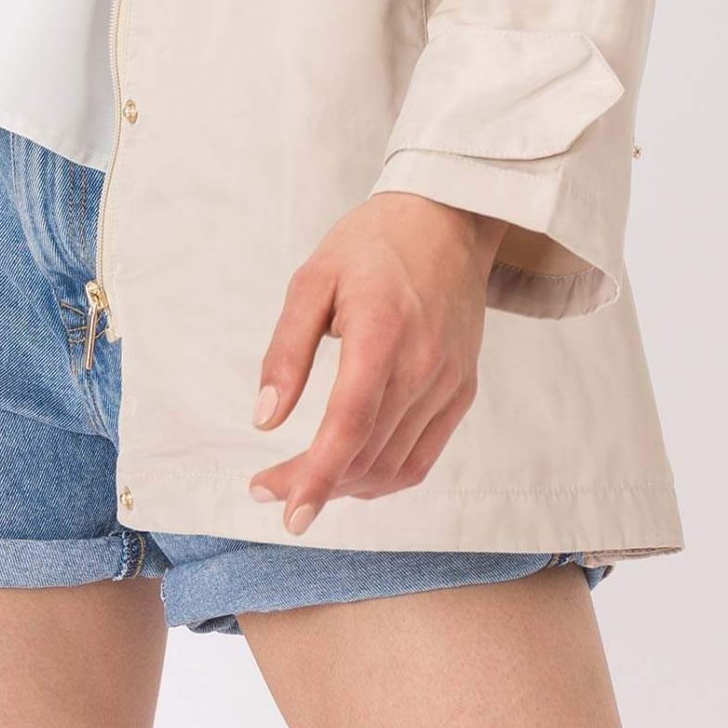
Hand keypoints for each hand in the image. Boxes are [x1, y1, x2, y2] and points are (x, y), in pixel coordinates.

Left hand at [246, 192, 509, 531]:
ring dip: (345, 487)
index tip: (284, 509)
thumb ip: (287, 350)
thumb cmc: (372, 244)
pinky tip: (352, 475)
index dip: (314, 477)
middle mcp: (422, 366)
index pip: (348, 426)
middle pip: (364, 455)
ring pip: (393, 466)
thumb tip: (265, 420)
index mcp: (381, 333)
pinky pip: (422, 456)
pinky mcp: (462, 389)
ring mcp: (448, 382)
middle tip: (268, 489)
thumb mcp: (312, 279)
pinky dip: (385, 478)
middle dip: (313, 485)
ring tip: (304, 482)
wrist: (448, 218)